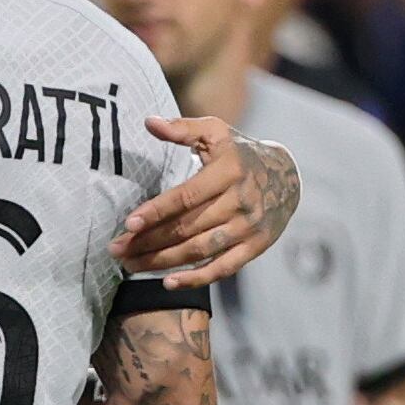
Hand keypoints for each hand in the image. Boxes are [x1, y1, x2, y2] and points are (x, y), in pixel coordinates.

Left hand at [112, 119, 299, 287]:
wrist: (288, 176)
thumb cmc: (238, 153)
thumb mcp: (215, 132)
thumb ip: (182, 128)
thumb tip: (149, 122)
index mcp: (228, 171)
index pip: (186, 196)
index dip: (156, 211)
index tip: (128, 224)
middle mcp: (241, 201)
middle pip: (187, 228)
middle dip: (148, 241)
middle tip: (116, 250)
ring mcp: (249, 227)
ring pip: (199, 250)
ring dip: (162, 261)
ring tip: (130, 265)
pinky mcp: (255, 246)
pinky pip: (223, 268)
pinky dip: (196, 279)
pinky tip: (167, 283)